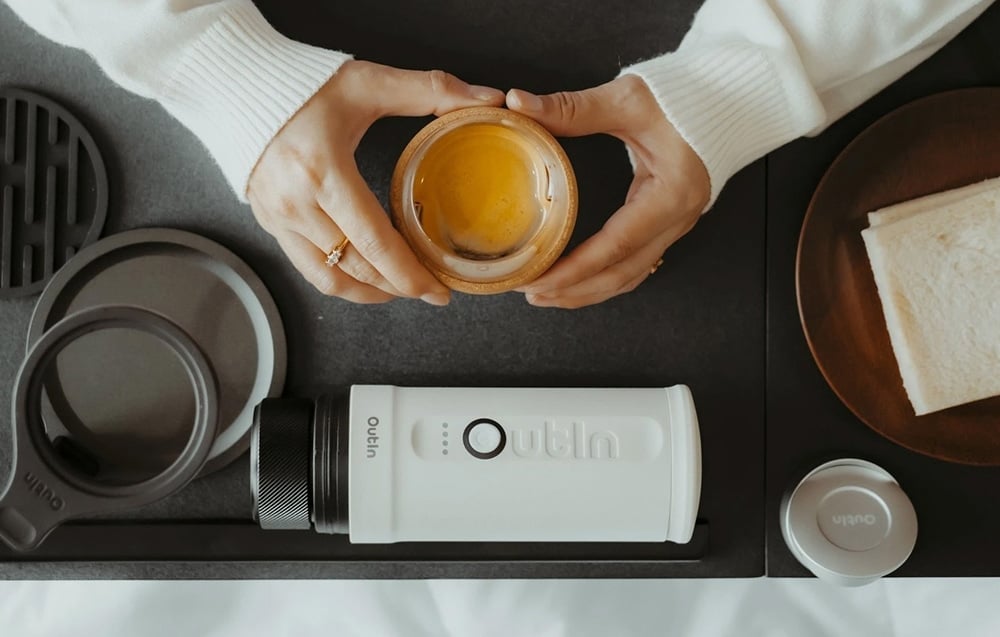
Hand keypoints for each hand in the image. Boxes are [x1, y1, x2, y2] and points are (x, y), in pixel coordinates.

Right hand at [248, 60, 504, 304]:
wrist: (233, 82)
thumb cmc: (297, 82)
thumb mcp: (367, 83)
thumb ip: (430, 90)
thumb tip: (484, 98)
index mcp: (323, 171)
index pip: (375, 243)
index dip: (410, 275)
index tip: (438, 291)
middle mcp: (296, 202)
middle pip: (356, 269)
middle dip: (398, 288)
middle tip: (430, 291)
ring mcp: (278, 217)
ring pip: (328, 279)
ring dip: (368, 293)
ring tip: (399, 290)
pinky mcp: (268, 222)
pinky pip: (307, 268)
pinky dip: (340, 280)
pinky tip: (365, 276)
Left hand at [506, 76, 709, 307]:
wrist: (729, 96)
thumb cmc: (685, 96)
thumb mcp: (628, 98)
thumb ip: (573, 107)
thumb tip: (521, 103)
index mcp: (671, 194)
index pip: (616, 245)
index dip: (574, 268)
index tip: (538, 279)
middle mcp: (678, 219)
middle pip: (622, 274)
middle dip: (575, 290)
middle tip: (531, 293)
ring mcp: (677, 225)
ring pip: (631, 276)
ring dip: (588, 291)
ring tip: (547, 295)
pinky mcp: (669, 222)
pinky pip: (637, 263)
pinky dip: (606, 277)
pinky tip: (580, 281)